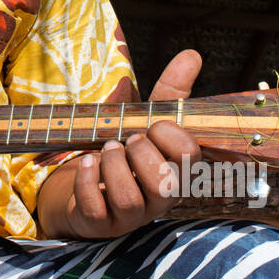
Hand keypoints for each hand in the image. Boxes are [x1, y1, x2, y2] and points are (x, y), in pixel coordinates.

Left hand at [37, 49, 203, 238]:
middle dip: (143, 154)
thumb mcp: (145, 119)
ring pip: (130, 199)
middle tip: (128, 140)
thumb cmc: (126, 152)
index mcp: (177, 172)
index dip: (171, 135)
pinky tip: (86, 162)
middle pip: (165, 185)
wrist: (86, 187)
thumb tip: (192, 55)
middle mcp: (159, 199)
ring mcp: (130, 216)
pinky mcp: (100, 224)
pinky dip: (87, 181)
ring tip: (107, 149)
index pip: (190, 158)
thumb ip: (169, 91)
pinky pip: (95, 208)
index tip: (152, 124)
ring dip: (115, 167)